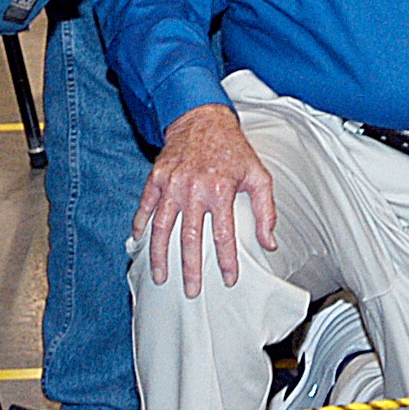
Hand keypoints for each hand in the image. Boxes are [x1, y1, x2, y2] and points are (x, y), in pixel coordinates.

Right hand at [136, 104, 276, 296]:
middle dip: (191, 268)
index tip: (229, 280)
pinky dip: (140, 225)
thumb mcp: (258, 175)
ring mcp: (172, 184)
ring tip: (161, 277)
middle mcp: (194, 189)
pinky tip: (138, 242)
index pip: (223, 235)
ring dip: (160, 255)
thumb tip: (269, 242)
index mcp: (220, 190)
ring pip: (163, 228)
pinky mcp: (157, 178)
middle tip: (192, 290)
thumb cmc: (233, 149)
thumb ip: (265, 210)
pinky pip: (145, 206)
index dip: (227, 261)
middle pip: (190, 238)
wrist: (203, 118)